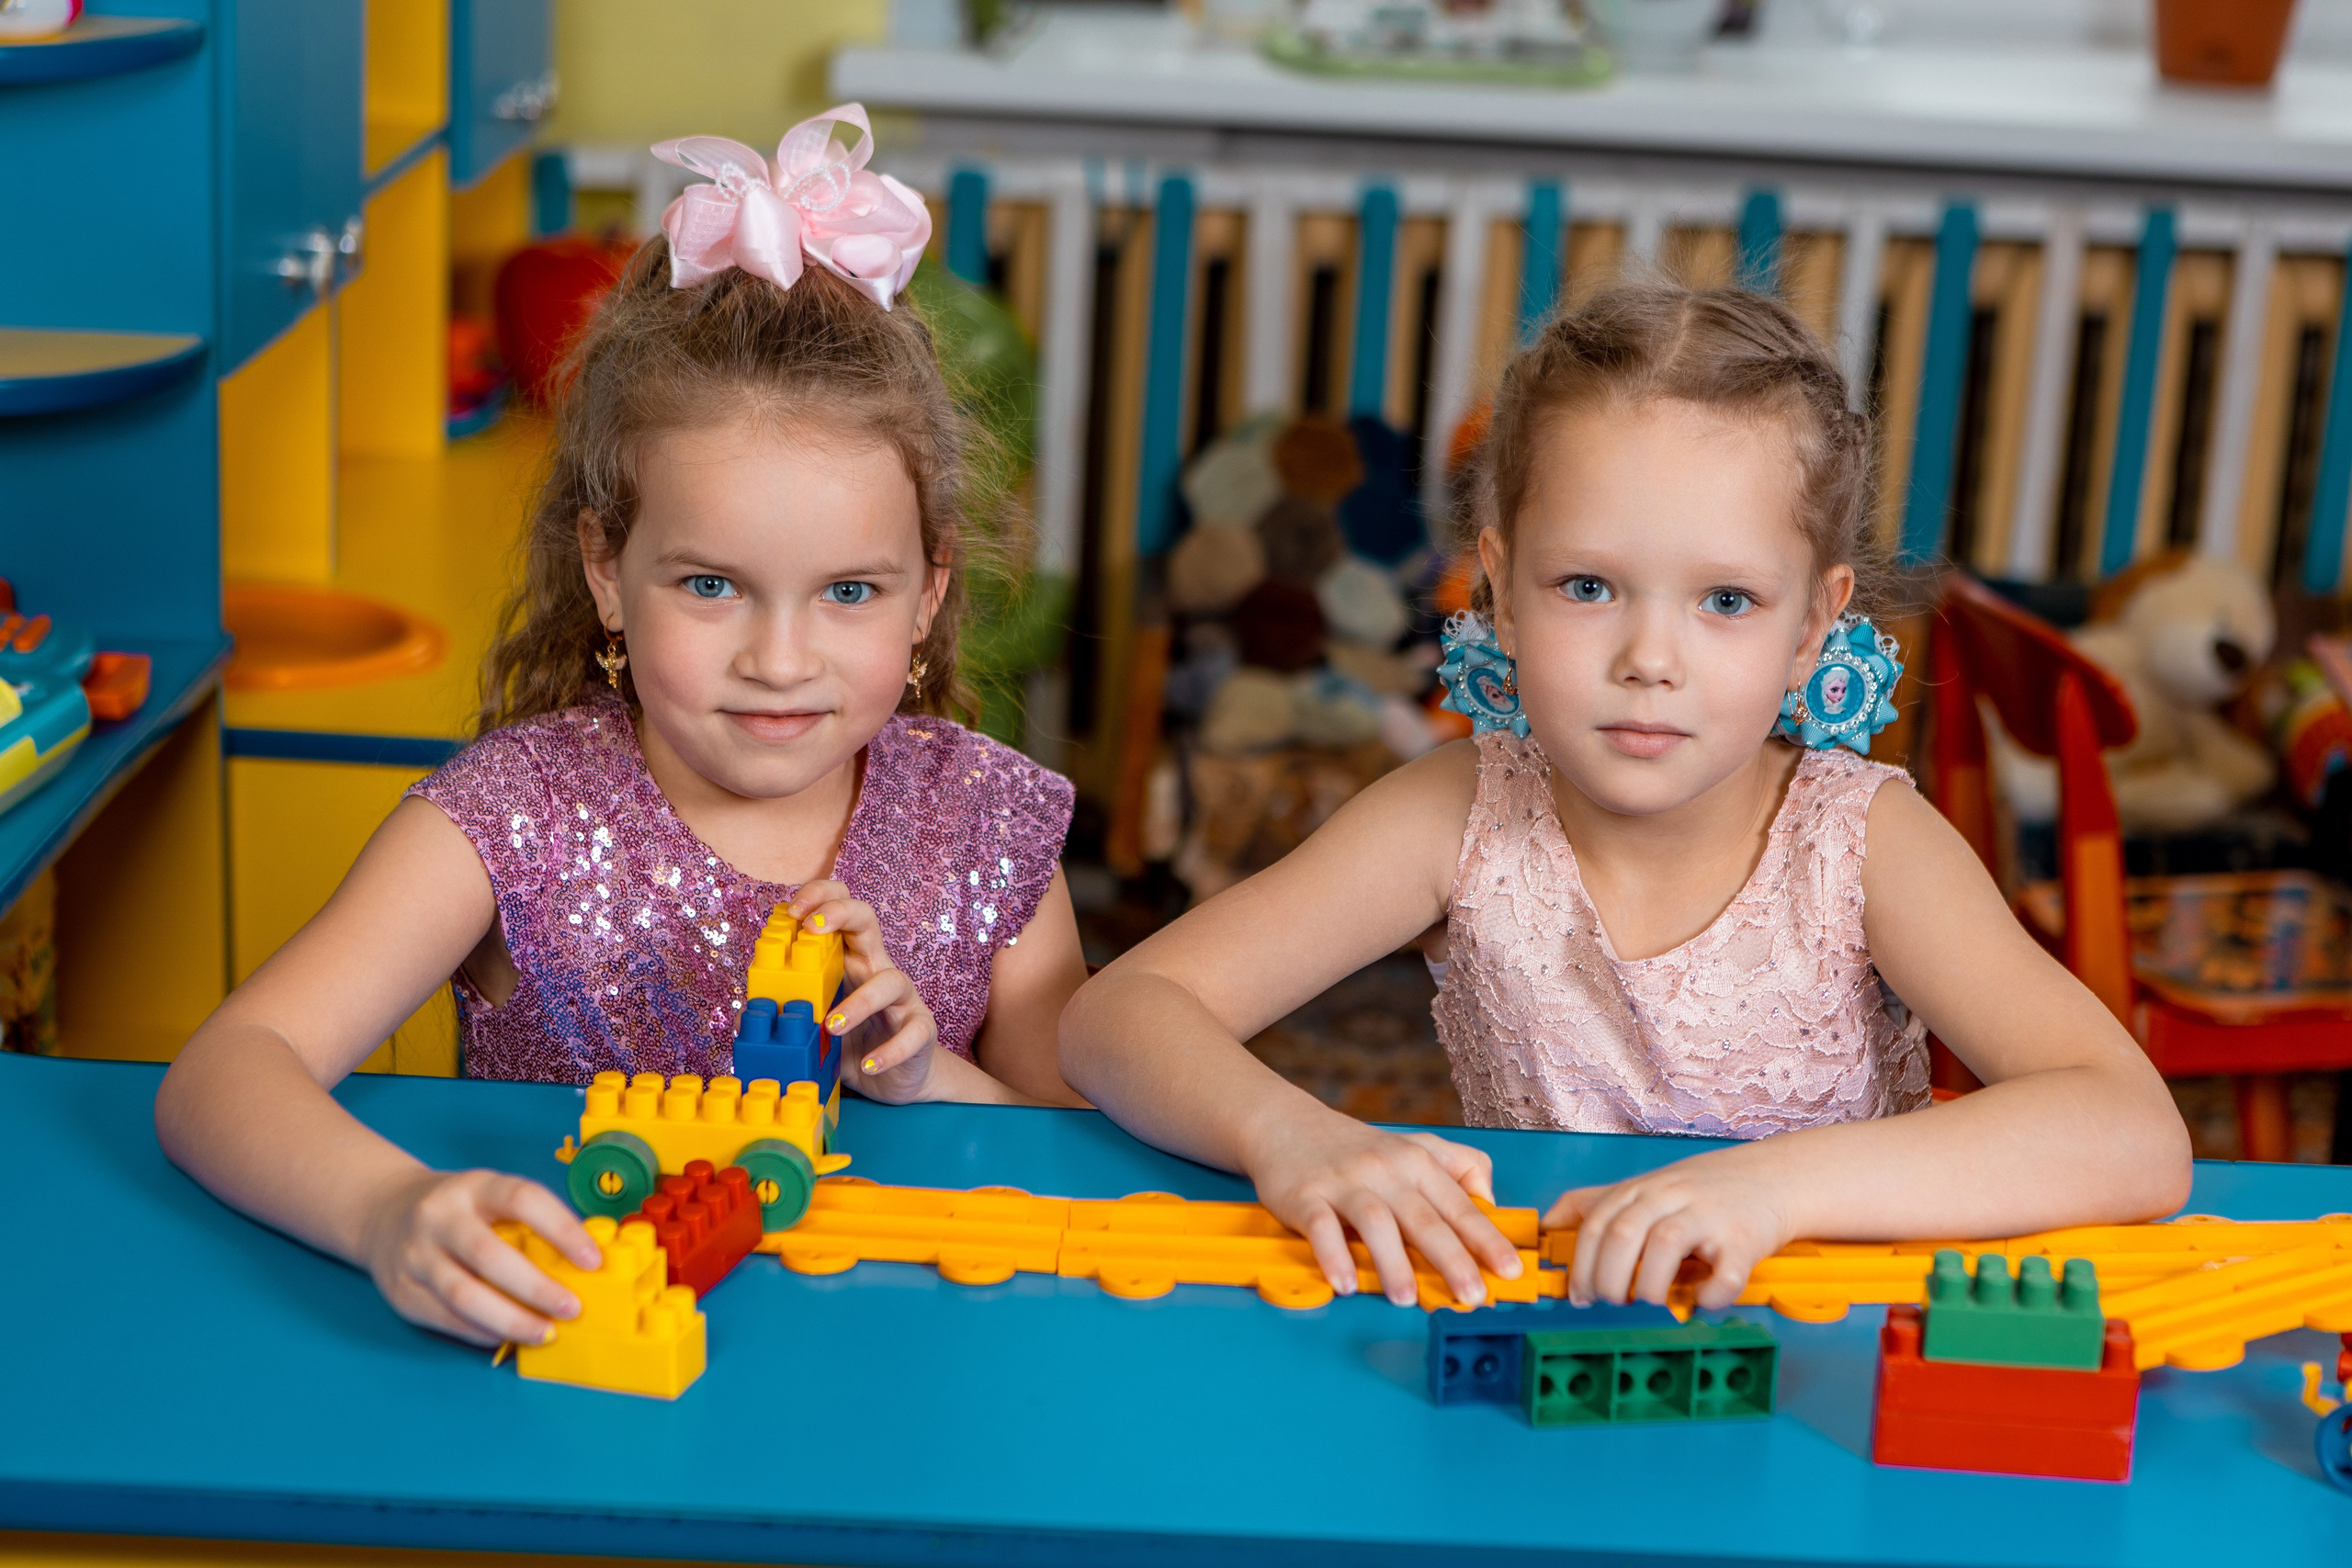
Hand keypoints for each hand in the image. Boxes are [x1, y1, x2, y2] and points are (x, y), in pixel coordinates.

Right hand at [356, 1167, 599, 1345]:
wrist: (385, 1211)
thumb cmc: (459, 1209)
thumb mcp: (489, 1195)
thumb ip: (527, 1222)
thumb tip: (580, 1265)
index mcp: (474, 1186)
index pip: (523, 1199)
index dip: (562, 1230)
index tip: (592, 1260)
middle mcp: (440, 1217)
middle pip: (490, 1256)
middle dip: (537, 1288)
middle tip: (572, 1308)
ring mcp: (415, 1255)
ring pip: (465, 1296)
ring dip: (512, 1320)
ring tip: (545, 1332)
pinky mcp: (402, 1291)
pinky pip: (448, 1318)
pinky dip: (483, 1331)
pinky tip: (508, 1335)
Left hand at [790, 880, 941, 1104]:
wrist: (895, 1081)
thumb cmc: (851, 1045)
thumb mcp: (811, 1027)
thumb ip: (784, 1015)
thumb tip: (745, 1016)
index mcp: (846, 960)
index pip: (838, 909)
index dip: (818, 897)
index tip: (791, 911)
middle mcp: (874, 970)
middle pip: (867, 920)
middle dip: (839, 913)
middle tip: (811, 929)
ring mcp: (902, 999)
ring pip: (892, 980)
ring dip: (860, 1001)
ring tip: (831, 1026)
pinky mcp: (921, 1030)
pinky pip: (913, 1033)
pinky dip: (890, 1050)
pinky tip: (869, 1065)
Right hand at [1243, 1102, 1522, 1307]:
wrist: (1288, 1125)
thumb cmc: (1357, 1149)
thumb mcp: (1414, 1146)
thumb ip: (1458, 1167)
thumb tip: (1490, 1203)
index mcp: (1417, 1161)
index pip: (1459, 1205)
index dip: (1486, 1239)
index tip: (1509, 1269)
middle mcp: (1385, 1169)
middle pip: (1424, 1218)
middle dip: (1453, 1259)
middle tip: (1472, 1295)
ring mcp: (1344, 1182)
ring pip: (1375, 1222)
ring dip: (1393, 1263)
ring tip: (1407, 1299)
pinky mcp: (1305, 1196)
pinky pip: (1321, 1227)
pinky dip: (1333, 1255)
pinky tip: (1344, 1283)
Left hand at [1544, 1150, 1796, 1310]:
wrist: (1773, 1178)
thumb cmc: (1701, 1191)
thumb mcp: (1643, 1187)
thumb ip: (1596, 1204)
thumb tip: (1546, 1225)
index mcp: (1641, 1189)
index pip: (1595, 1225)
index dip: (1580, 1266)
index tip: (1578, 1296)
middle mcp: (1671, 1197)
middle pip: (1622, 1234)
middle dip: (1606, 1278)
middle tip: (1611, 1303)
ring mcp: (1708, 1216)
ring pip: (1665, 1247)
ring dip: (1647, 1287)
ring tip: (1647, 1302)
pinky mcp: (1745, 1239)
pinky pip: (1724, 1274)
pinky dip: (1707, 1296)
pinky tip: (1698, 1301)